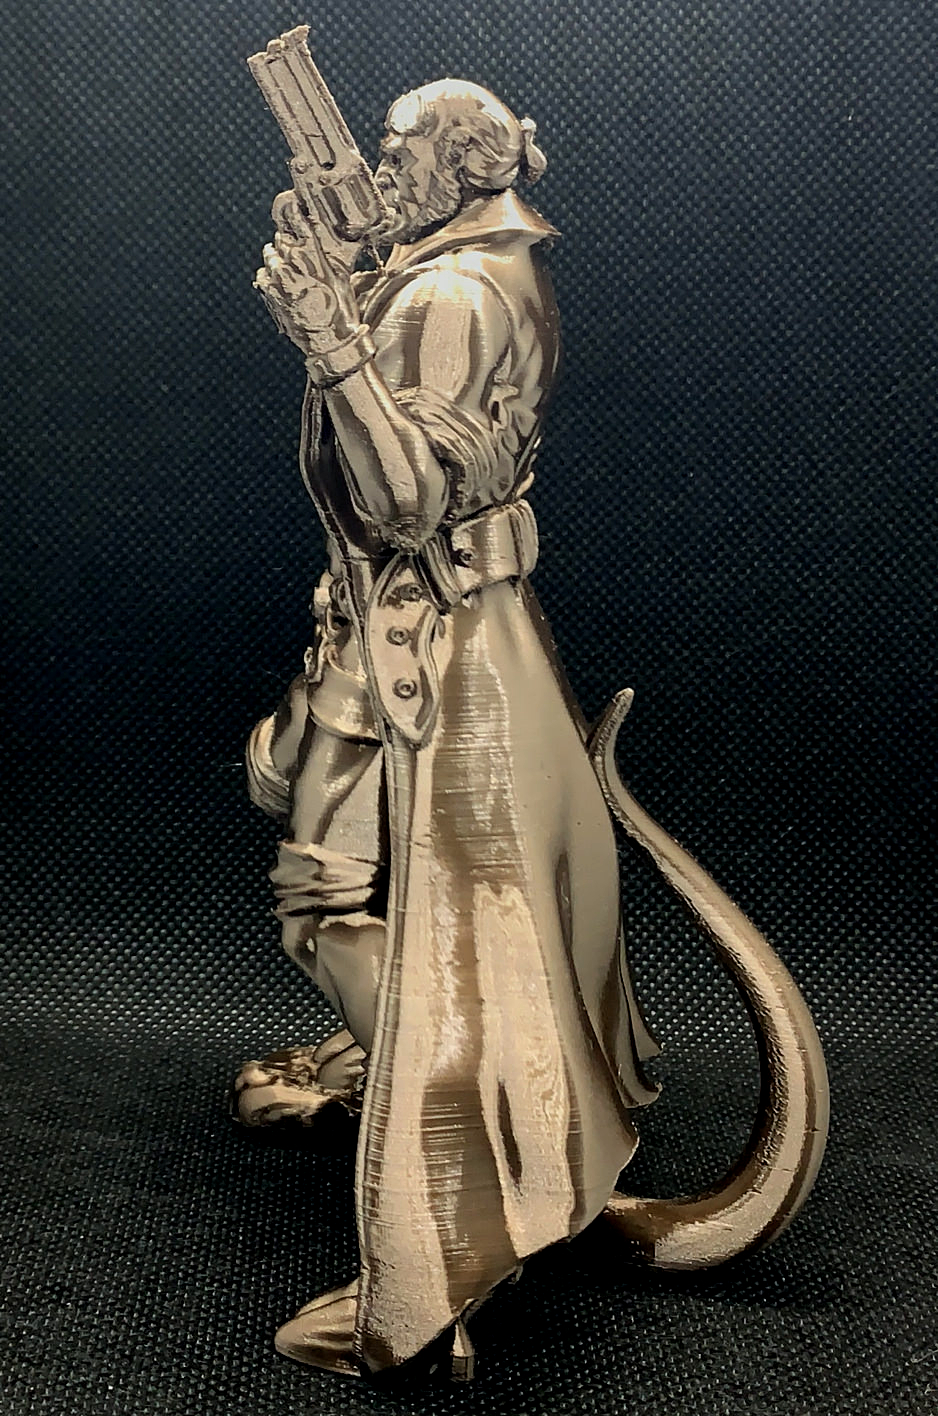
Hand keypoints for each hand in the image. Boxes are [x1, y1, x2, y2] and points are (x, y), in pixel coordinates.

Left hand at [254, 192, 361, 354]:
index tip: (294, 207)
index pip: (299, 224)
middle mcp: (294, 264)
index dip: (294, 214)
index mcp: (313, 256)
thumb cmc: (341, 313)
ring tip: (278, 258)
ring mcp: (280, 280)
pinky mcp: (271, 295)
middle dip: (285, 239)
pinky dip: (267, 276)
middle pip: (281, 240)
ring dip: (274, 256)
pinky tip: (272, 278)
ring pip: (270, 257)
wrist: (329, 342)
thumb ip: (327, 259)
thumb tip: (322, 246)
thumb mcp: (341, 280)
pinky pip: (262, 278)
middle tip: (288, 241)